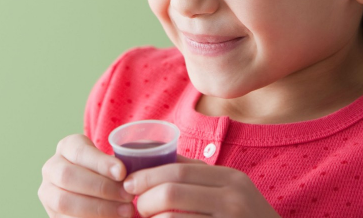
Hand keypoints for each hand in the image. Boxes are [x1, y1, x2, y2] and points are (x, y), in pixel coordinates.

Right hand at [38, 134, 135, 217]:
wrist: (91, 188)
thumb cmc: (107, 172)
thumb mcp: (109, 162)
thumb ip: (116, 166)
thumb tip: (130, 177)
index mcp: (67, 146)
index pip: (80, 152)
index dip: (100, 163)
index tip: (122, 173)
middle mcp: (52, 167)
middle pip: (68, 176)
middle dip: (101, 188)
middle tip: (128, 196)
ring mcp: (48, 192)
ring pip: (64, 201)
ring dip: (98, 208)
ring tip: (125, 211)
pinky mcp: (52, 214)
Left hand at [122, 155, 280, 217]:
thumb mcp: (229, 189)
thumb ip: (196, 173)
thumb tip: (155, 155)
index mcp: (231, 179)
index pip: (178, 170)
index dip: (147, 175)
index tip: (129, 183)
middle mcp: (233, 200)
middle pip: (171, 192)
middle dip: (145, 199)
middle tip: (136, 206)